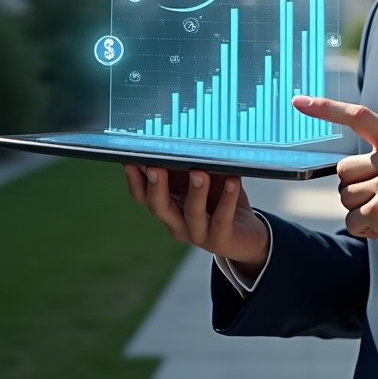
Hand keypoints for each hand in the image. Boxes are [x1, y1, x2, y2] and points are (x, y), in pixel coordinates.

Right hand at [123, 166, 269, 278]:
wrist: (247, 236)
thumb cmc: (221, 202)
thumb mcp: (205, 182)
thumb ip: (192, 167)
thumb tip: (185, 139)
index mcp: (169, 207)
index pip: (143, 196)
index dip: (134, 179)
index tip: (129, 159)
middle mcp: (177, 223)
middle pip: (159, 207)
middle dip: (155, 187)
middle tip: (155, 167)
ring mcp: (198, 234)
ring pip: (192, 213)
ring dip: (195, 191)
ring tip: (199, 173)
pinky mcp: (221, 239)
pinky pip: (222, 218)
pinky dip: (227, 199)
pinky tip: (233, 181)